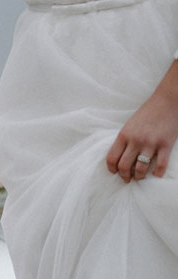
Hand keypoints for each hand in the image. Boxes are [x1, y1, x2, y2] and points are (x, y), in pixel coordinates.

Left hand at [106, 61, 177, 181]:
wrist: (167, 100)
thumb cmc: (147, 113)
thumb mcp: (130, 125)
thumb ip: (124, 140)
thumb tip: (119, 159)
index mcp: (124, 135)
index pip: (111, 158)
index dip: (112, 170)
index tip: (115, 172)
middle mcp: (136, 140)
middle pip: (124, 167)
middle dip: (125, 176)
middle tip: (128, 178)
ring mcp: (151, 143)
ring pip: (141, 169)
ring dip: (139, 176)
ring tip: (140, 176)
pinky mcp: (165, 145)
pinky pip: (160, 166)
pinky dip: (157, 173)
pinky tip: (156, 174)